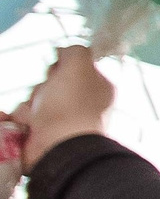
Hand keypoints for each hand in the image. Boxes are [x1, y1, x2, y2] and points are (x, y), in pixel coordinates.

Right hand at [3, 47, 113, 167]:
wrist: (59, 147)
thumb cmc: (72, 105)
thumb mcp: (79, 66)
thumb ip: (75, 51)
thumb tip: (64, 51)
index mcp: (98, 87)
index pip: (76, 68)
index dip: (63, 66)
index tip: (58, 69)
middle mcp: (81, 103)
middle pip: (51, 82)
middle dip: (43, 86)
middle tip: (48, 95)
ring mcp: (61, 119)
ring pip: (35, 99)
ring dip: (30, 104)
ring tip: (38, 115)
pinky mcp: (42, 132)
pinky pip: (25, 116)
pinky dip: (23, 118)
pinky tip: (29, 124)